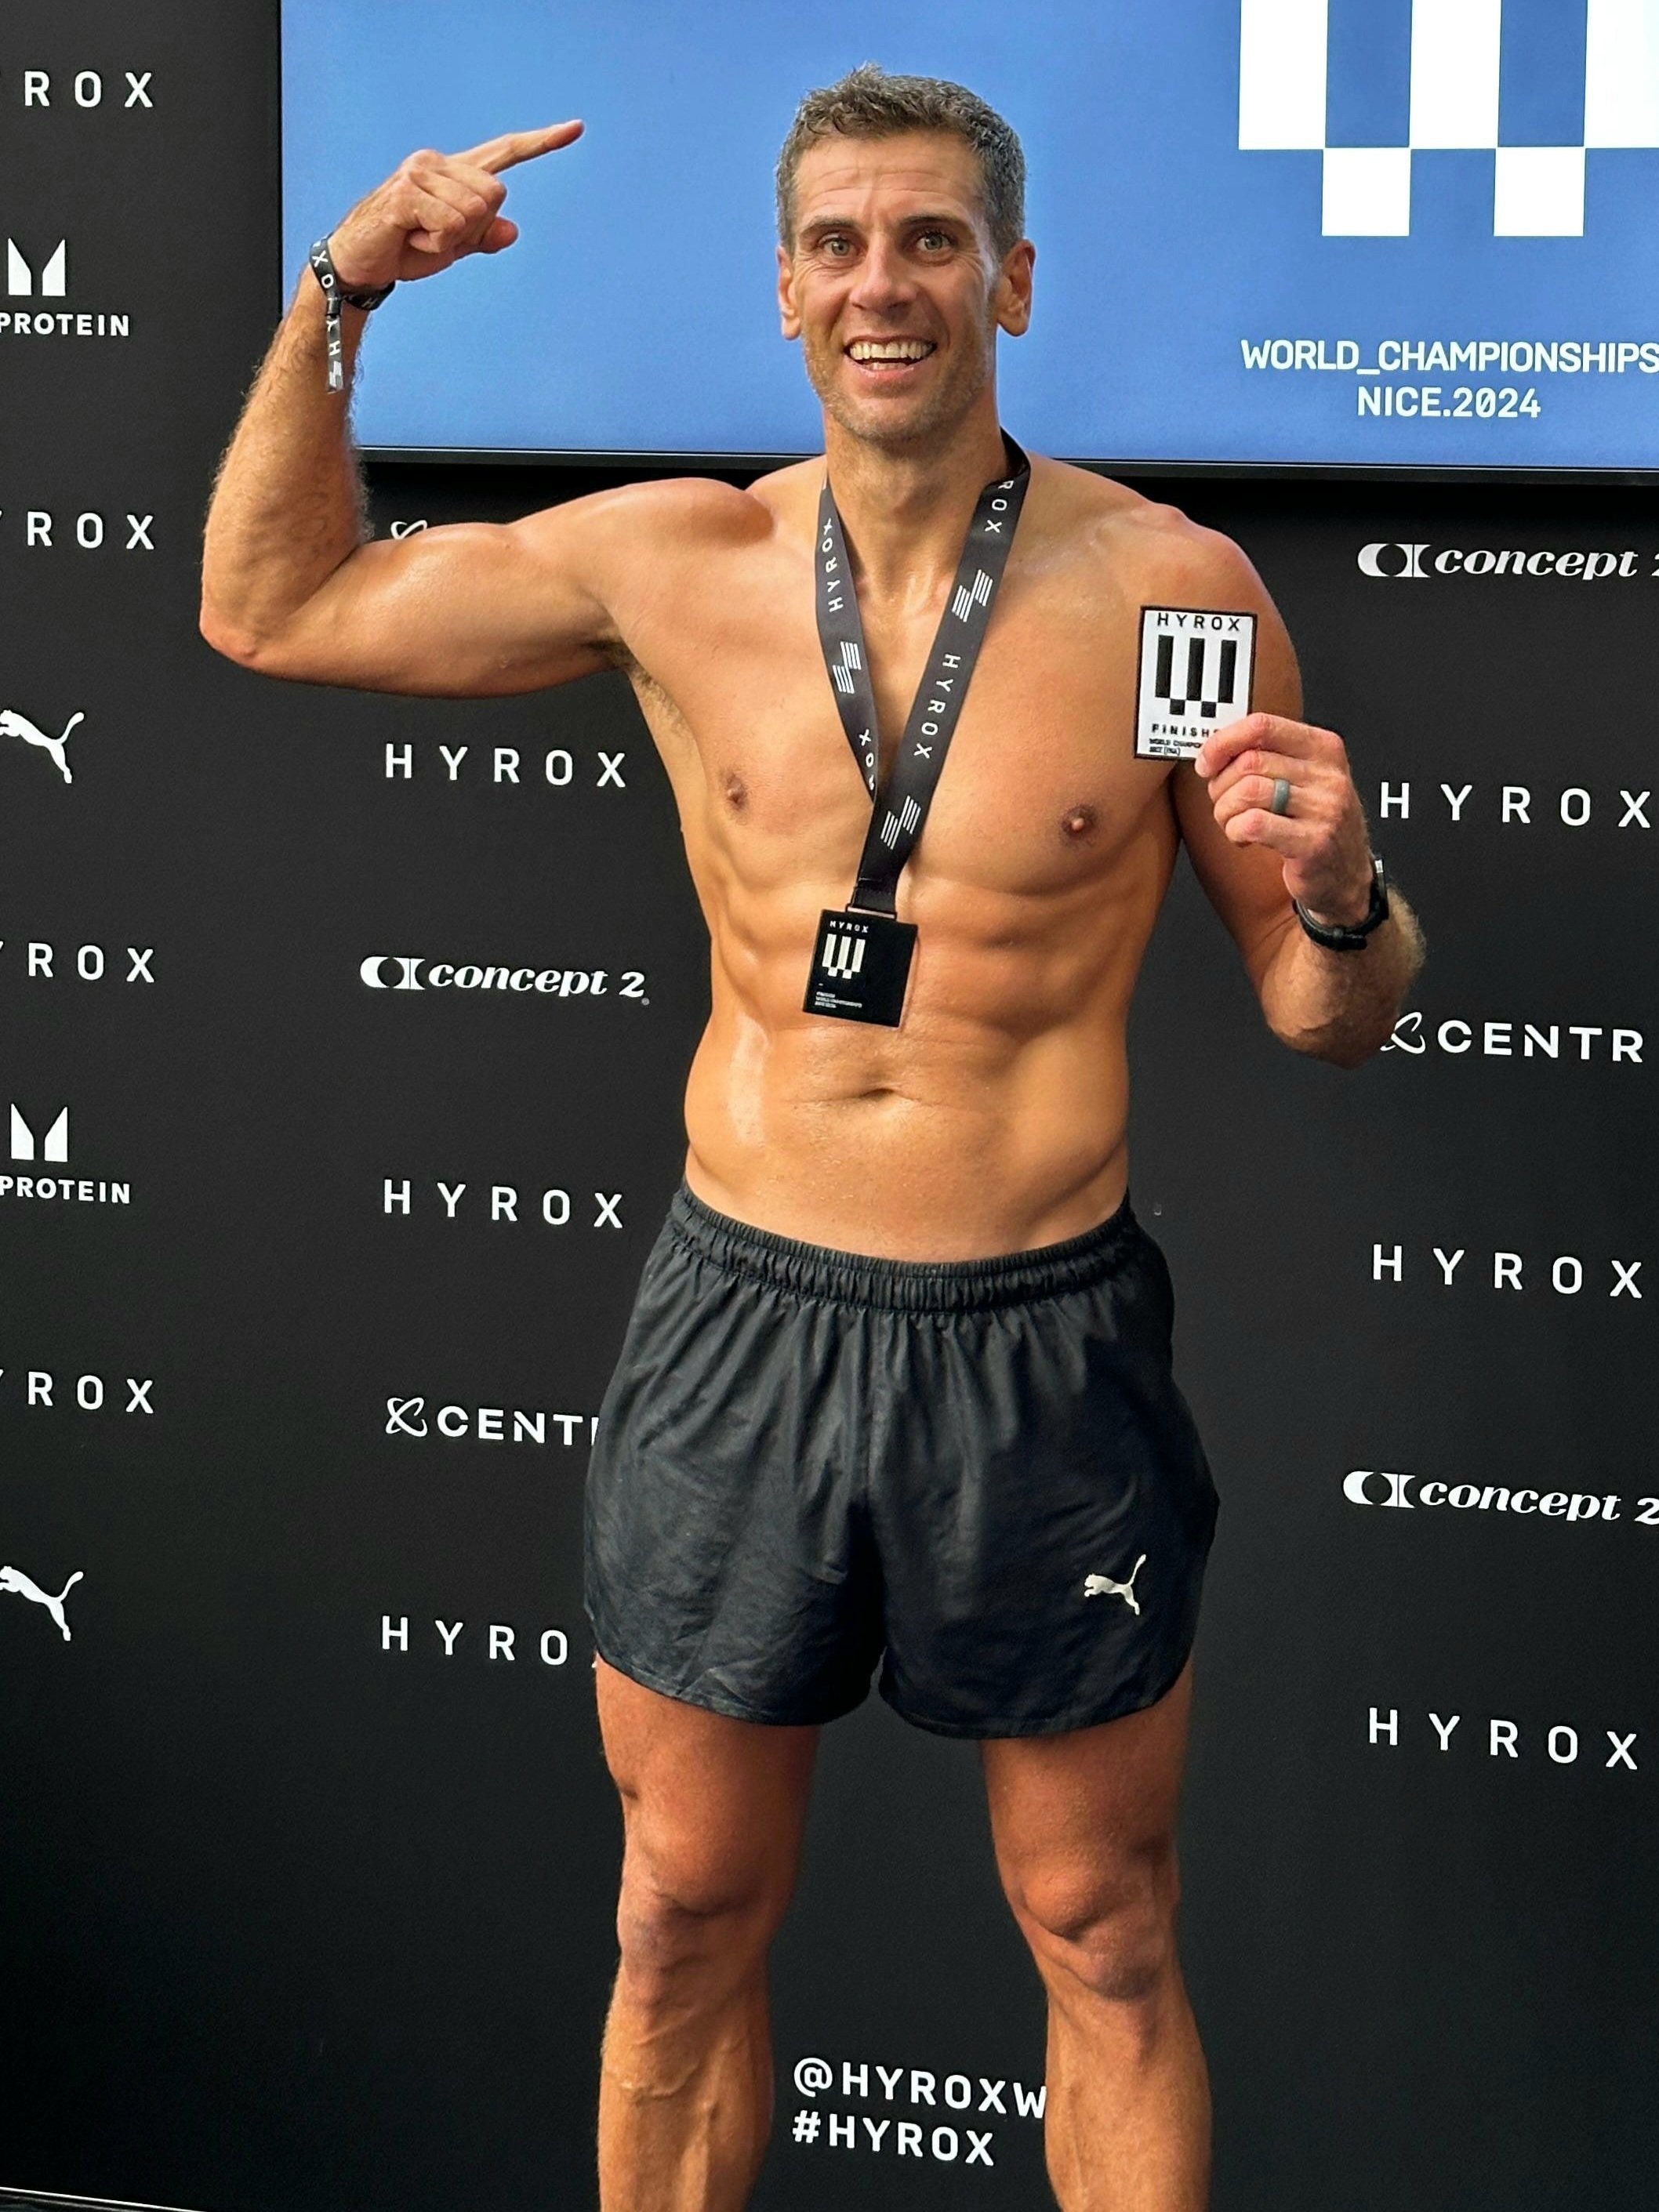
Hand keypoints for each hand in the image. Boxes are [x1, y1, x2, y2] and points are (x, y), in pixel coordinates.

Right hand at [326, 121, 583, 289]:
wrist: (360, 264)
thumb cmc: (405, 248)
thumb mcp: (453, 246)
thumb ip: (483, 236)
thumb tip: (512, 229)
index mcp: (455, 171)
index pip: (505, 151)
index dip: (542, 142)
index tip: (577, 128)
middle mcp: (438, 162)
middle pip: (496, 195)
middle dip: (474, 229)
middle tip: (436, 236)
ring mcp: (420, 172)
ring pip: (474, 212)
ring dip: (451, 239)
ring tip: (420, 235)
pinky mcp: (406, 192)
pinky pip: (450, 224)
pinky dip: (435, 243)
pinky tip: (410, 237)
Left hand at [1194, 712, 1374, 924]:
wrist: (1345, 875)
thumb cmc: (1314, 824)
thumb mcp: (1302, 779)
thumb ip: (1267, 757)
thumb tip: (1214, 750)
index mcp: (1323, 748)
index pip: (1262, 725)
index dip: (1223, 742)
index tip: (1206, 762)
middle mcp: (1328, 775)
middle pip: (1249, 761)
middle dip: (1221, 785)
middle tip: (1223, 802)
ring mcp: (1325, 809)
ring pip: (1248, 791)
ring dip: (1225, 811)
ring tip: (1234, 823)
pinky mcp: (1313, 843)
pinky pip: (1253, 824)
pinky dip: (1235, 831)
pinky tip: (1243, 838)